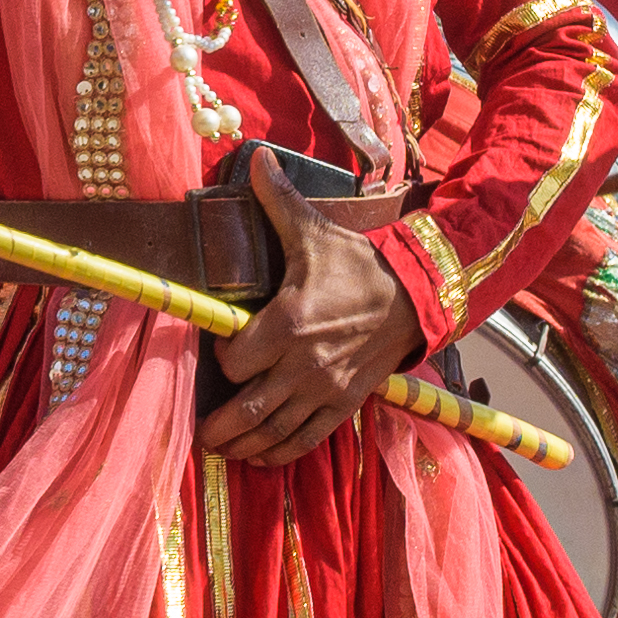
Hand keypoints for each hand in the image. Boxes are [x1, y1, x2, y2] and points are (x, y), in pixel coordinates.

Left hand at [199, 158, 420, 465]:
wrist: (418, 294)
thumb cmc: (359, 264)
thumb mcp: (315, 231)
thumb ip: (277, 201)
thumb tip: (255, 159)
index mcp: (289, 321)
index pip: (235, 360)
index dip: (220, 360)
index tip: (220, 352)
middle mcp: (304, 362)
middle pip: (247, 407)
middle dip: (218, 424)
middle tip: (198, 430)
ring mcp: (325, 388)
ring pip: (274, 430)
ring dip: (243, 445)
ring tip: (221, 448)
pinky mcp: (346, 403)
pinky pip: (307, 438)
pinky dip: (280, 453)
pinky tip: (260, 457)